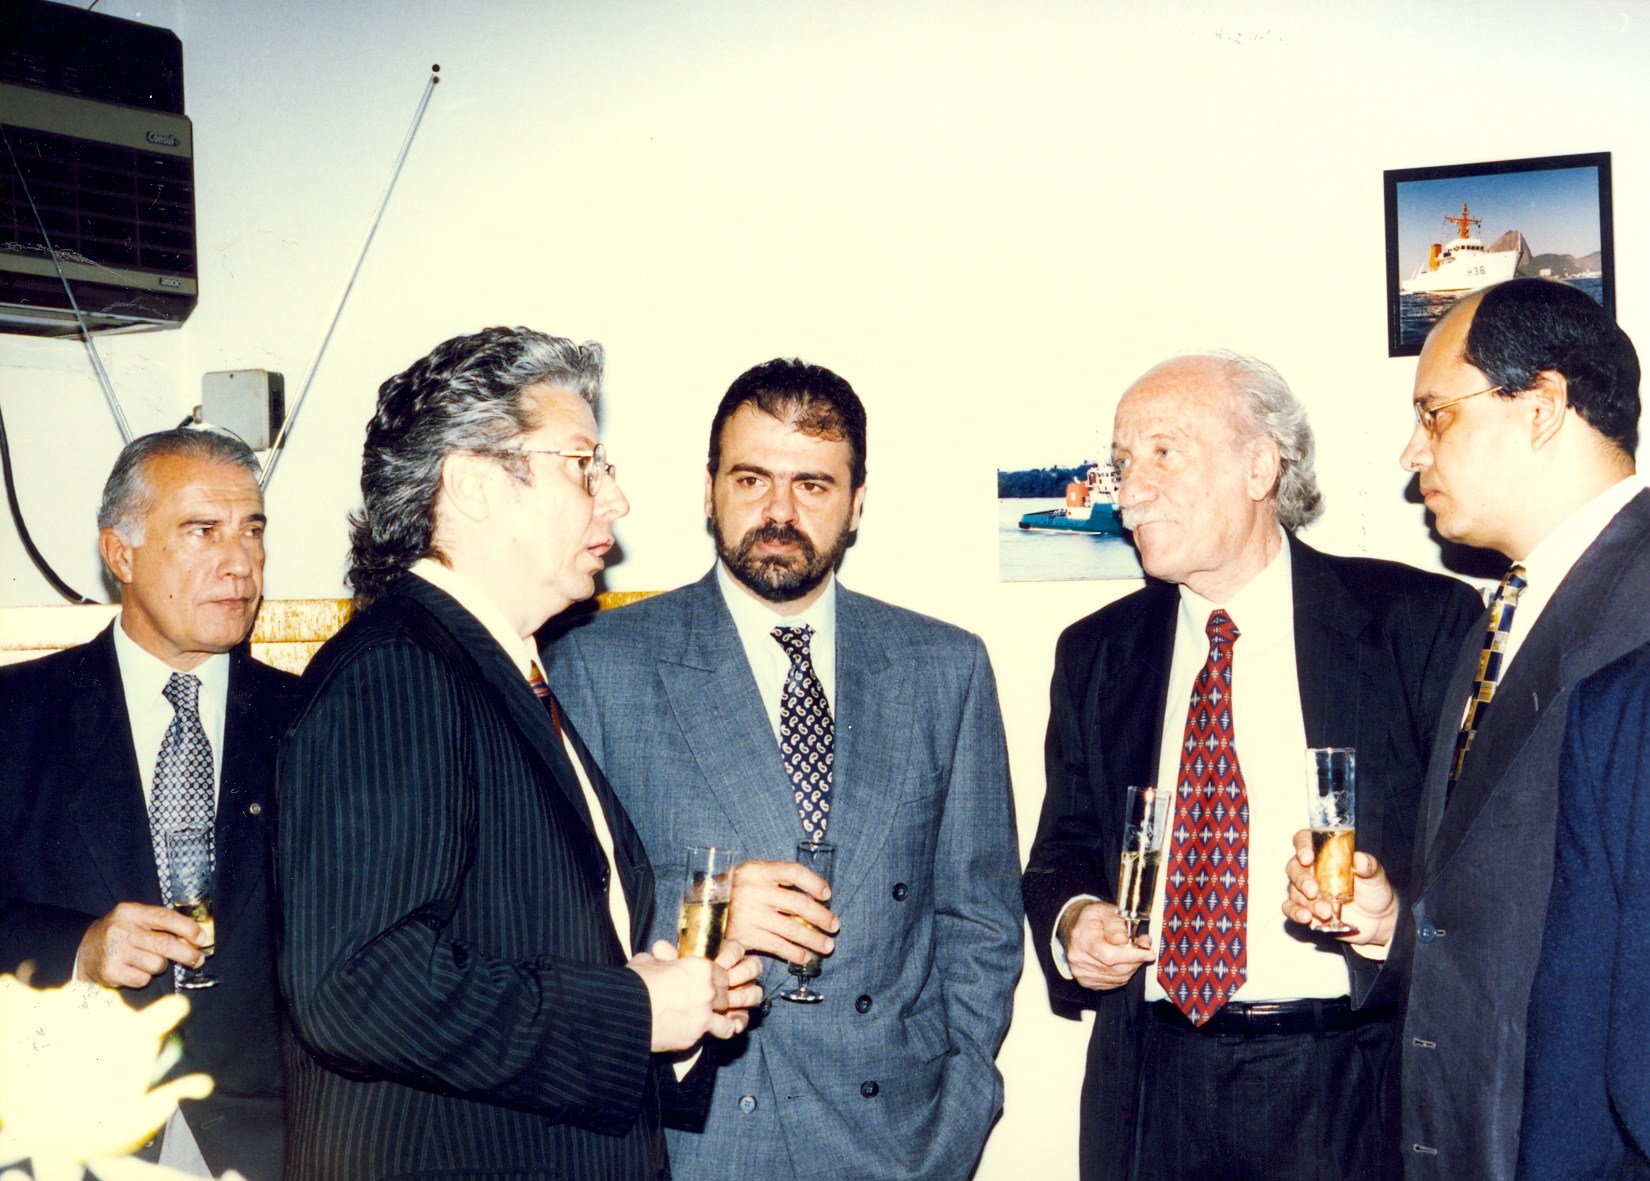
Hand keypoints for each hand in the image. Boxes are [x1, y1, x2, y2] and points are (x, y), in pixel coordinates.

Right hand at [74, 901, 207, 988]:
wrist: (82, 950)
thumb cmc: (119, 934)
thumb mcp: (135, 919)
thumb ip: (161, 924)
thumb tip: (196, 935)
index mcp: (130, 912)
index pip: (165, 917)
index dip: (188, 928)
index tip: (202, 938)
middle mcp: (120, 930)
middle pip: (164, 944)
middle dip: (187, 954)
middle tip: (198, 960)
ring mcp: (114, 952)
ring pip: (156, 964)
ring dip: (161, 966)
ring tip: (151, 961)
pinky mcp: (110, 972)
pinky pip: (143, 979)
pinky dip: (145, 977)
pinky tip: (135, 970)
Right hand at [628, 939, 762, 1051]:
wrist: (627, 1012)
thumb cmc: (635, 984)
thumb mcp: (648, 962)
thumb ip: (660, 958)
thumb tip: (658, 954)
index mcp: (700, 967)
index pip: (722, 973)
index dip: (718, 979)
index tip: (715, 984)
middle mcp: (707, 989)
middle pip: (727, 994)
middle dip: (722, 999)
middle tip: (717, 1003)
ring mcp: (705, 1012)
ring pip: (727, 1015)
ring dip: (724, 1018)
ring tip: (723, 1021)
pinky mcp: (697, 1033)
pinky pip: (718, 1033)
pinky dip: (717, 1033)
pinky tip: (716, 1033)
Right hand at [726, 859, 838, 966]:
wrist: (700, 910)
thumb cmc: (732, 890)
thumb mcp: (749, 874)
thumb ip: (774, 879)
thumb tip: (812, 894)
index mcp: (757, 870)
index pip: (793, 872)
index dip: (814, 883)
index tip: (827, 894)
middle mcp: (754, 891)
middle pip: (798, 904)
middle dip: (821, 917)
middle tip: (834, 925)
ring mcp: (750, 915)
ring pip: (791, 929)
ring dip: (813, 939)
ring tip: (827, 946)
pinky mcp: (745, 936)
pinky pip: (777, 946)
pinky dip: (794, 953)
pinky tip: (804, 956)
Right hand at [1058, 900, 1153, 990]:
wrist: (1073, 927)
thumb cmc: (1091, 919)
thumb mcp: (1103, 910)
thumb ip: (1116, 923)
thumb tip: (1125, 939)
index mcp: (1082, 938)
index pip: (1110, 955)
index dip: (1133, 956)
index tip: (1148, 951)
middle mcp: (1078, 958)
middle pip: (1116, 968)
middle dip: (1136, 960)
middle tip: (1145, 950)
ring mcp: (1081, 973)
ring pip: (1118, 977)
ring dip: (1132, 967)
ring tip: (1134, 953)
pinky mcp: (1087, 982)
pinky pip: (1114, 983)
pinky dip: (1124, 973)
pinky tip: (1124, 962)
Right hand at [1283, 829, 1398, 945]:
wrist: (1379, 920)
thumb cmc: (1374, 891)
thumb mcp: (1375, 876)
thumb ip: (1368, 866)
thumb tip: (1359, 858)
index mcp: (1324, 854)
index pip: (1304, 840)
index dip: (1302, 846)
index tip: (1307, 858)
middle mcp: (1310, 870)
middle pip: (1294, 868)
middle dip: (1302, 880)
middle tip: (1313, 892)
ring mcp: (1305, 890)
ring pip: (1294, 891)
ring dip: (1307, 903)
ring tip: (1326, 913)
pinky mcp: (1305, 909)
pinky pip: (1290, 909)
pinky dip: (1295, 913)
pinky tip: (1306, 918)